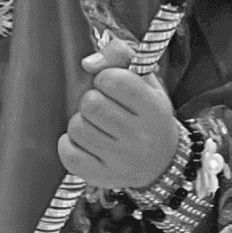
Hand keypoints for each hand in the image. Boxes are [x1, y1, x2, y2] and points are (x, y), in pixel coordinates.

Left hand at [58, 40, 182, 195]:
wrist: (162, 162)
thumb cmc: (148, 115)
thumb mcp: (146, 80)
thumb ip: (120, 55)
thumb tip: (88, 63)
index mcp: (154, 108)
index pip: (113, 80)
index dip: (105, 78)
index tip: (112, 87)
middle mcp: (140, 136)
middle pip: (90, 104)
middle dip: (91, 100)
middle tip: (103, 108)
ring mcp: (121, 160)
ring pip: (77, 128)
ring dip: (81, 122)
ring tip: (96, 126)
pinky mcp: (103, 176)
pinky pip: (69, 154)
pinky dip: (69, 145)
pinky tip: (84, 143)